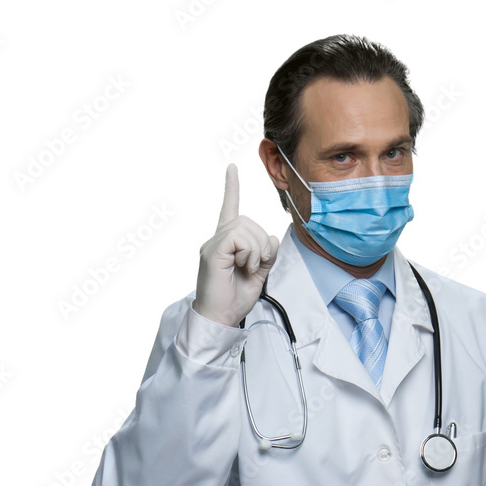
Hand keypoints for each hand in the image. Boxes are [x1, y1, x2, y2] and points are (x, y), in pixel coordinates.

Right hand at [193, 164, 280, 326]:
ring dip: (256, 250)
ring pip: (246, 228)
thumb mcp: (259, 274)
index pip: (229, 208)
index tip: (232, 168)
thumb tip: (272, 238)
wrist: (220, 318)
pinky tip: (242, 266)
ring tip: (247, 268)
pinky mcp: (213, 251)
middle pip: (249, 221)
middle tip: (255, 265)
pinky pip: (239, 238)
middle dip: (262, 243)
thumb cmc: (234, 299)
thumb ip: (266, 255)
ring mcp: (213, 244)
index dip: (231, 188)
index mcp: (227, 242)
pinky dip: (249, 253)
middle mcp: (217, 239)